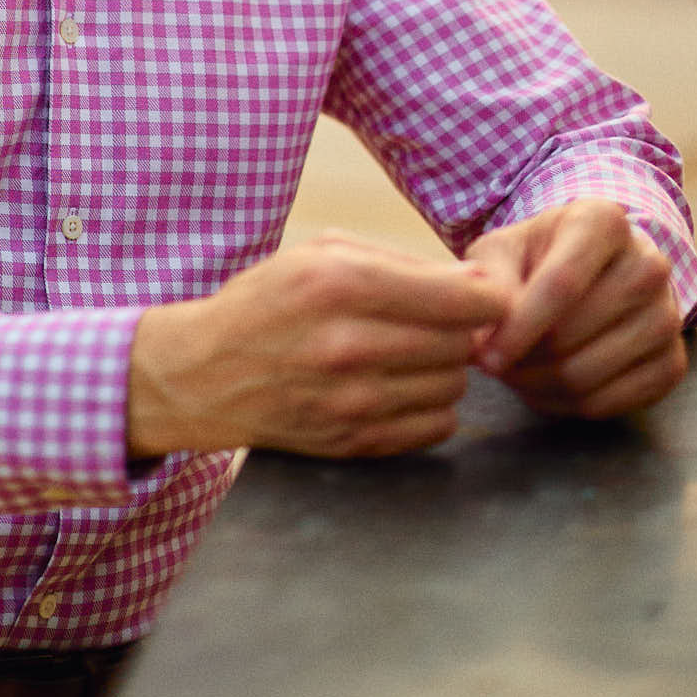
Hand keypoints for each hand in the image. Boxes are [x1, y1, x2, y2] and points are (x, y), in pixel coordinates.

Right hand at [127, 233, 510, 461]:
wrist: (207, 373)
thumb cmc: (270, 300)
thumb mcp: (321, 253)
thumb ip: (401, 263)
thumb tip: (476, 283)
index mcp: (341, 284)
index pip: (460, 300)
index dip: (489, 298)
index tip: (486, 296)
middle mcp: (349, 345)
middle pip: (460, 344)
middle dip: (461, 330)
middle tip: (436, 321)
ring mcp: (351, 401)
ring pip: (452, 386)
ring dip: (444, 369)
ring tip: (410, 352)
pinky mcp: (354, 442)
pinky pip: (435, 427)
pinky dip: (431, 405)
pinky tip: (401, 385)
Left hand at [466, 199, 687, 418]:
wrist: (590, 272)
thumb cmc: (537, 257)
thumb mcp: (503, 251)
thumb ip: (491, 282)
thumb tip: (485, 333)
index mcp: (603, 222)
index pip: (562, 283)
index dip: (519, 327)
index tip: (486, 358)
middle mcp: (648, 264)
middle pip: (571, 335)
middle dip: (522, 360)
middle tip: (494, 364)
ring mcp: (668, 316)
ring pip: (589, 374)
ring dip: (539, 386)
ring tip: (515, 374)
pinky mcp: (673, 361)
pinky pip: (612, 403)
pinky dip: (568, 406)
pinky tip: (545, 389)